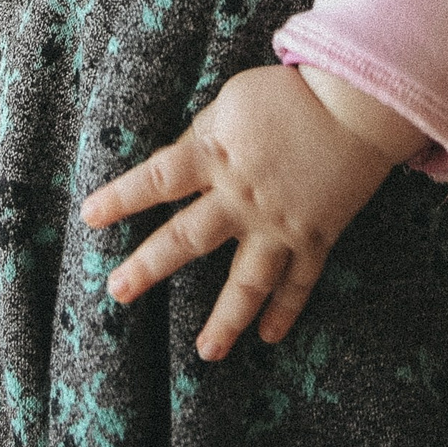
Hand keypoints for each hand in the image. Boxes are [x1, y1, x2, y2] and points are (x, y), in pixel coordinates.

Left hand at [79, 64, 406, 359]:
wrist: (358, 104)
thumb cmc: (290, 93)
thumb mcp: (233, 101)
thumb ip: (204, 136)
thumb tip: (182, 163)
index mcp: (215, 156)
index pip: (156, 180)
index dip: (121, 198)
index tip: (88, 217)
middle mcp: (241, 198)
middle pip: (187, 239)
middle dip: (149, 267)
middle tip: (117, 291)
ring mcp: (279, 224)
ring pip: (247, 281)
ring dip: (226, 320)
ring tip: (206, 353)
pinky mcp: (316, 237)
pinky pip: (299, 283)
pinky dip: (286, 310)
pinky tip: (268, 336)